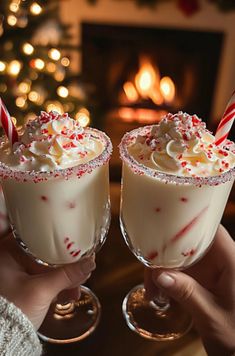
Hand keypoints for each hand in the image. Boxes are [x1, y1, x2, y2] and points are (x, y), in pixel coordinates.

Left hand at [0, 234, 95, 329]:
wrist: (4, 339)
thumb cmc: (11, 311)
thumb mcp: (42, 290)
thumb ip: (67, 275)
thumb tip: (89, 263)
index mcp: (9, 251)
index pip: (40, 237)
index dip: (60, 242)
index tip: (76, 244)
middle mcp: (12, 258)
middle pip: (47, 253)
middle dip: (66, 264)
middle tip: (82, 267)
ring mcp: (17, 272)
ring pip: (48, 267)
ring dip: (64, 277)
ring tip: (78, 285)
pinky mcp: (24, 285)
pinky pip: (45, 279)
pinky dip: (57, 284)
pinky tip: (69, 293)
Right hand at [145, 225, 234, 355]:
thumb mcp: (211, 315)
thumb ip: (187, 293)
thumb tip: (160, 276)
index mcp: (230, 260)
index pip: (209, 229)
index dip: (188, 221)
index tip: (164, 223)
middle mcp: (220, 260)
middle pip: (189, 241)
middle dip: (165, 252)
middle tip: (150, 272)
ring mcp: (210, 269)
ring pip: (181, 256)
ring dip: (163, 268)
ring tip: (151, 291)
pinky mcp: (203, 278)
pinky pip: (181, 269)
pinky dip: (168, 278)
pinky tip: (159, 293)